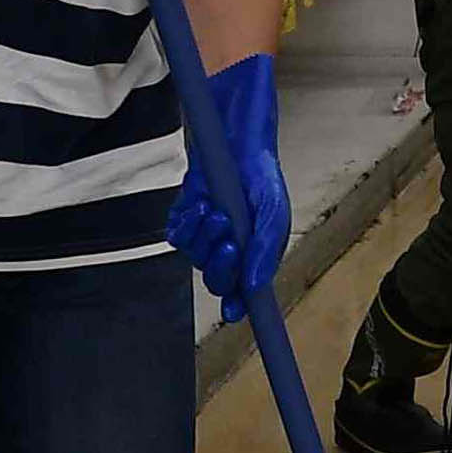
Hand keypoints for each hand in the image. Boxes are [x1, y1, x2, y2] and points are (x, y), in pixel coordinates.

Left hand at [164, 52, 286, 315]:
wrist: (235, 140)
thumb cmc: (260, 176)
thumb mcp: (273, 211)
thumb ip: (266, 249)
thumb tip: (253, 287)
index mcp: (253, 255)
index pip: (242, 292)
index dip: (237, 305)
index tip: (233, 312)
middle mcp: (227, 250)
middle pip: (216, 278)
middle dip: (220, 264)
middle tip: (230, 241)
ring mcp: (204, 236)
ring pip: (194, 255)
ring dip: (204, 236)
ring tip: (216, 208)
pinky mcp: (184, 218)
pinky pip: (178, 234)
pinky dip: (188, 221)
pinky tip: (200, 201)